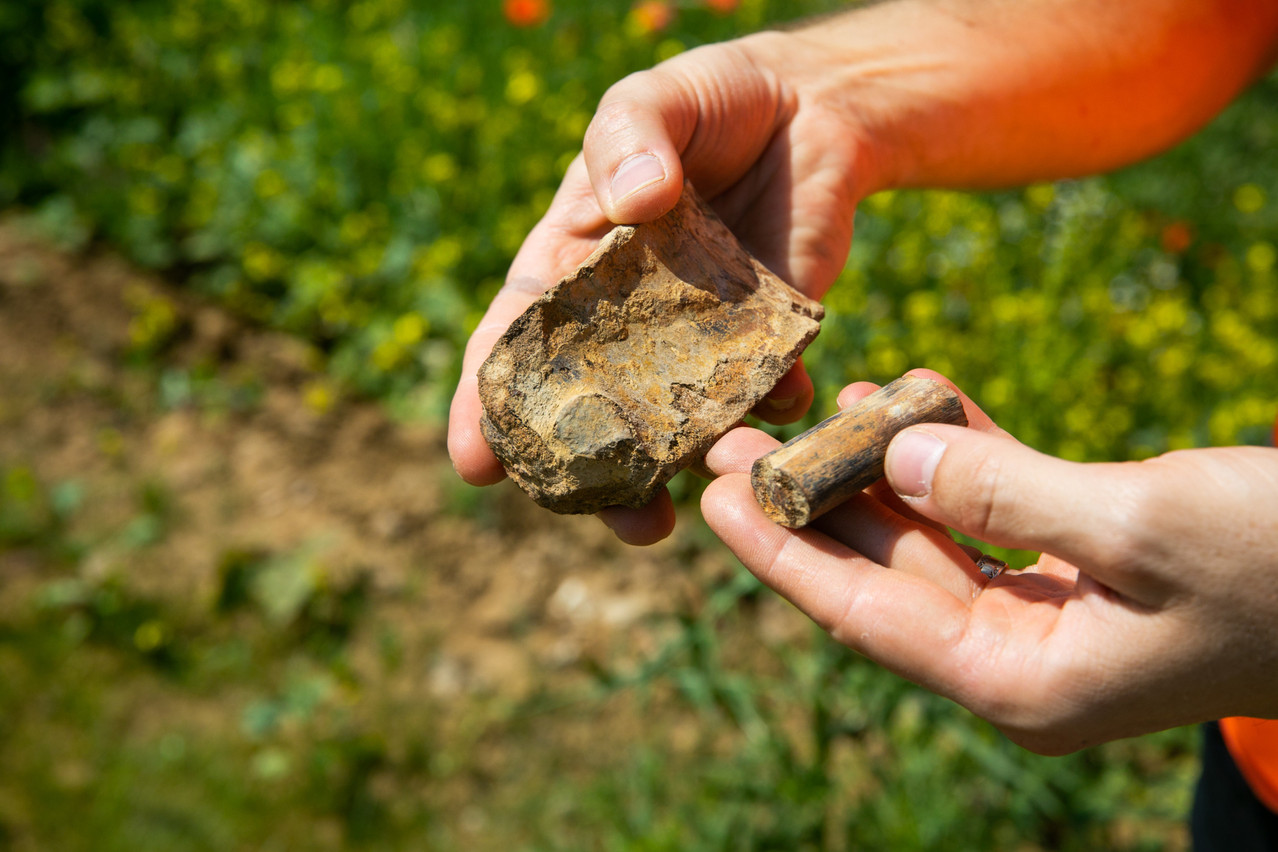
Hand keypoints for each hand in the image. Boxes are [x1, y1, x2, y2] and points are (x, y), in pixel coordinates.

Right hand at [448, 31, 878, 543]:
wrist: (811, 109)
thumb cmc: (708, 101)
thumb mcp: (653, 100)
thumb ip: (631, 136)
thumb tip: (636, 200)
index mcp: (570, 267)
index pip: (514, 343)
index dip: (485, 403)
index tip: (474, 461)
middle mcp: (626, 320)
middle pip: (588, 410)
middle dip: (580, 471)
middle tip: (586, 509)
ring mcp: (696, 338)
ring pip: (671, 423)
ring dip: (670, 468)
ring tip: (663, 517)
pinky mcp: (766, 339)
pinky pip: (764, 392)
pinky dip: (770, 407)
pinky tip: (783, 402)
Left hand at [701, 368, 1277, 753]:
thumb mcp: (1143, 526)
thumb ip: (1005, 492)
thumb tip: (896, 454)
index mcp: (1024, 683)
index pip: (866, 616)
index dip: (781, 555)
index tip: (711, 500)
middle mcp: (1023, 658)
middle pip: (886, 575)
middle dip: (813, 505)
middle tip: (737, 443)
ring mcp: (1053, 614)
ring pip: (936, 535)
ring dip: (882, 471)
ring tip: (821, 404)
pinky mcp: (1087, 565)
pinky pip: (995, 510)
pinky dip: (958, 456)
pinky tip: (914, 402)